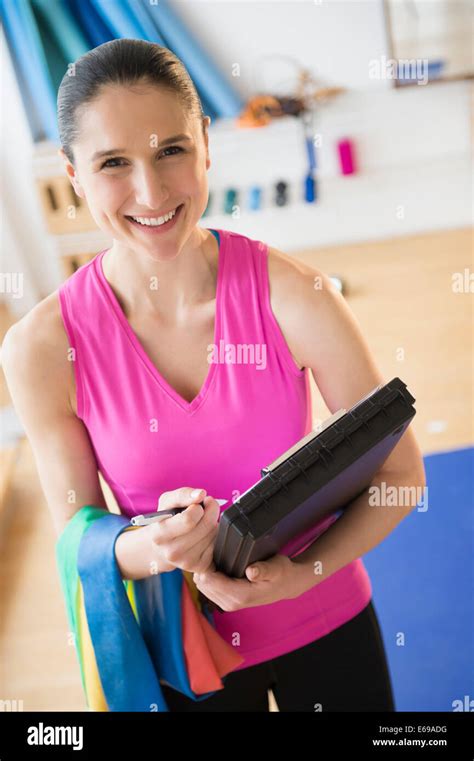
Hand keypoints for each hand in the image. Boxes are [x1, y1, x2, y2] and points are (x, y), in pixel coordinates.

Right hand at [148, 487, 219, 573]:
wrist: (163, 547)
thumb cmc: (167, 520)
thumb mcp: (168, 502)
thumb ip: (183, 494)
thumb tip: (200, 494)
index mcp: (159, 535)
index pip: (189, 519)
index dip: (198, 507)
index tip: (196, 506)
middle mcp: (172, 553)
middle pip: (206, 526)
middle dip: (209, 513)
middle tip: (204, 511)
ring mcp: (187, 563)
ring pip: (214, 535)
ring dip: (213, 524)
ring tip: (202, 524)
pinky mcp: (201, 567)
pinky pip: (219, 546)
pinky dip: (216, 537)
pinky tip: (205, 536)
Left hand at [193, 553, 310, 611]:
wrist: (287, 585)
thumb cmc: (281, 573)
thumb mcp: (276, 567)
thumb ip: (263, 570)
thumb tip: (251, 572)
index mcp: (241, 596)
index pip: (209, 580)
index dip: (206, 563)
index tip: (211, 548)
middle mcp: (231, 603)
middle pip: (202, 583)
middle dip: (204, 566)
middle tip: (211, 548)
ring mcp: (228, 603)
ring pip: (203, 585)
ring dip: (205, 570)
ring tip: (214, 555)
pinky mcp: (226, 600)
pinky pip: (208, 587)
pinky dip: (209, 575)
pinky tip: (217, 564)